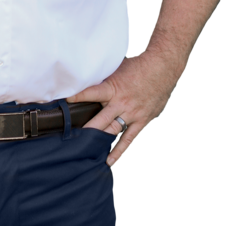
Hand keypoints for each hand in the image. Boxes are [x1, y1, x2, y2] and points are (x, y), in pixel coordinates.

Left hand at [66, 52, 179, 166]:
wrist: (163, 67)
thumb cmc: (139, 65)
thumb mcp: (118, 68)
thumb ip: (107, 80)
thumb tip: (91, 82)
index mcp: (113, 88)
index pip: (90, 94)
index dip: (76, 98)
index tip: (62, 104)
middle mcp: (121, 103)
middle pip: (100, 119)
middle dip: (85, 129)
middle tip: (71, 139)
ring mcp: (132, 114)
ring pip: (113, 131)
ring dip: (99, 140)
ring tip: (85, 151)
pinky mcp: (142, 121)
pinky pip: (129, 138)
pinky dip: (120, 150)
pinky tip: (110, 160)